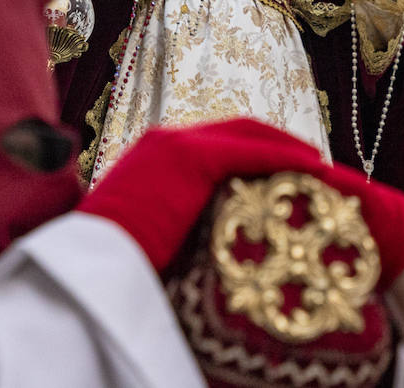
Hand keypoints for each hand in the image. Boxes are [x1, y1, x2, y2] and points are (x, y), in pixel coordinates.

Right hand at [79, 119, 322, 271]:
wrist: (83, 273)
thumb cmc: (111, 271)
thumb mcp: (151, 239)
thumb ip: (182, 223)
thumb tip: (215, 240)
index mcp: (154, 158)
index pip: (217, 144)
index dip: (255, 152)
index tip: (284, 171)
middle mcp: (166, 141)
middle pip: (237, 130)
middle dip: (276, 144)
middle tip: (310, 164)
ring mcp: (177, 145)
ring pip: (248, 136)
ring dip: (288, 148)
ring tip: (320, 167)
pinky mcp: (191, 158)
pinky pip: (252, 151)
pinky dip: (286, 156)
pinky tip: (314, 169)